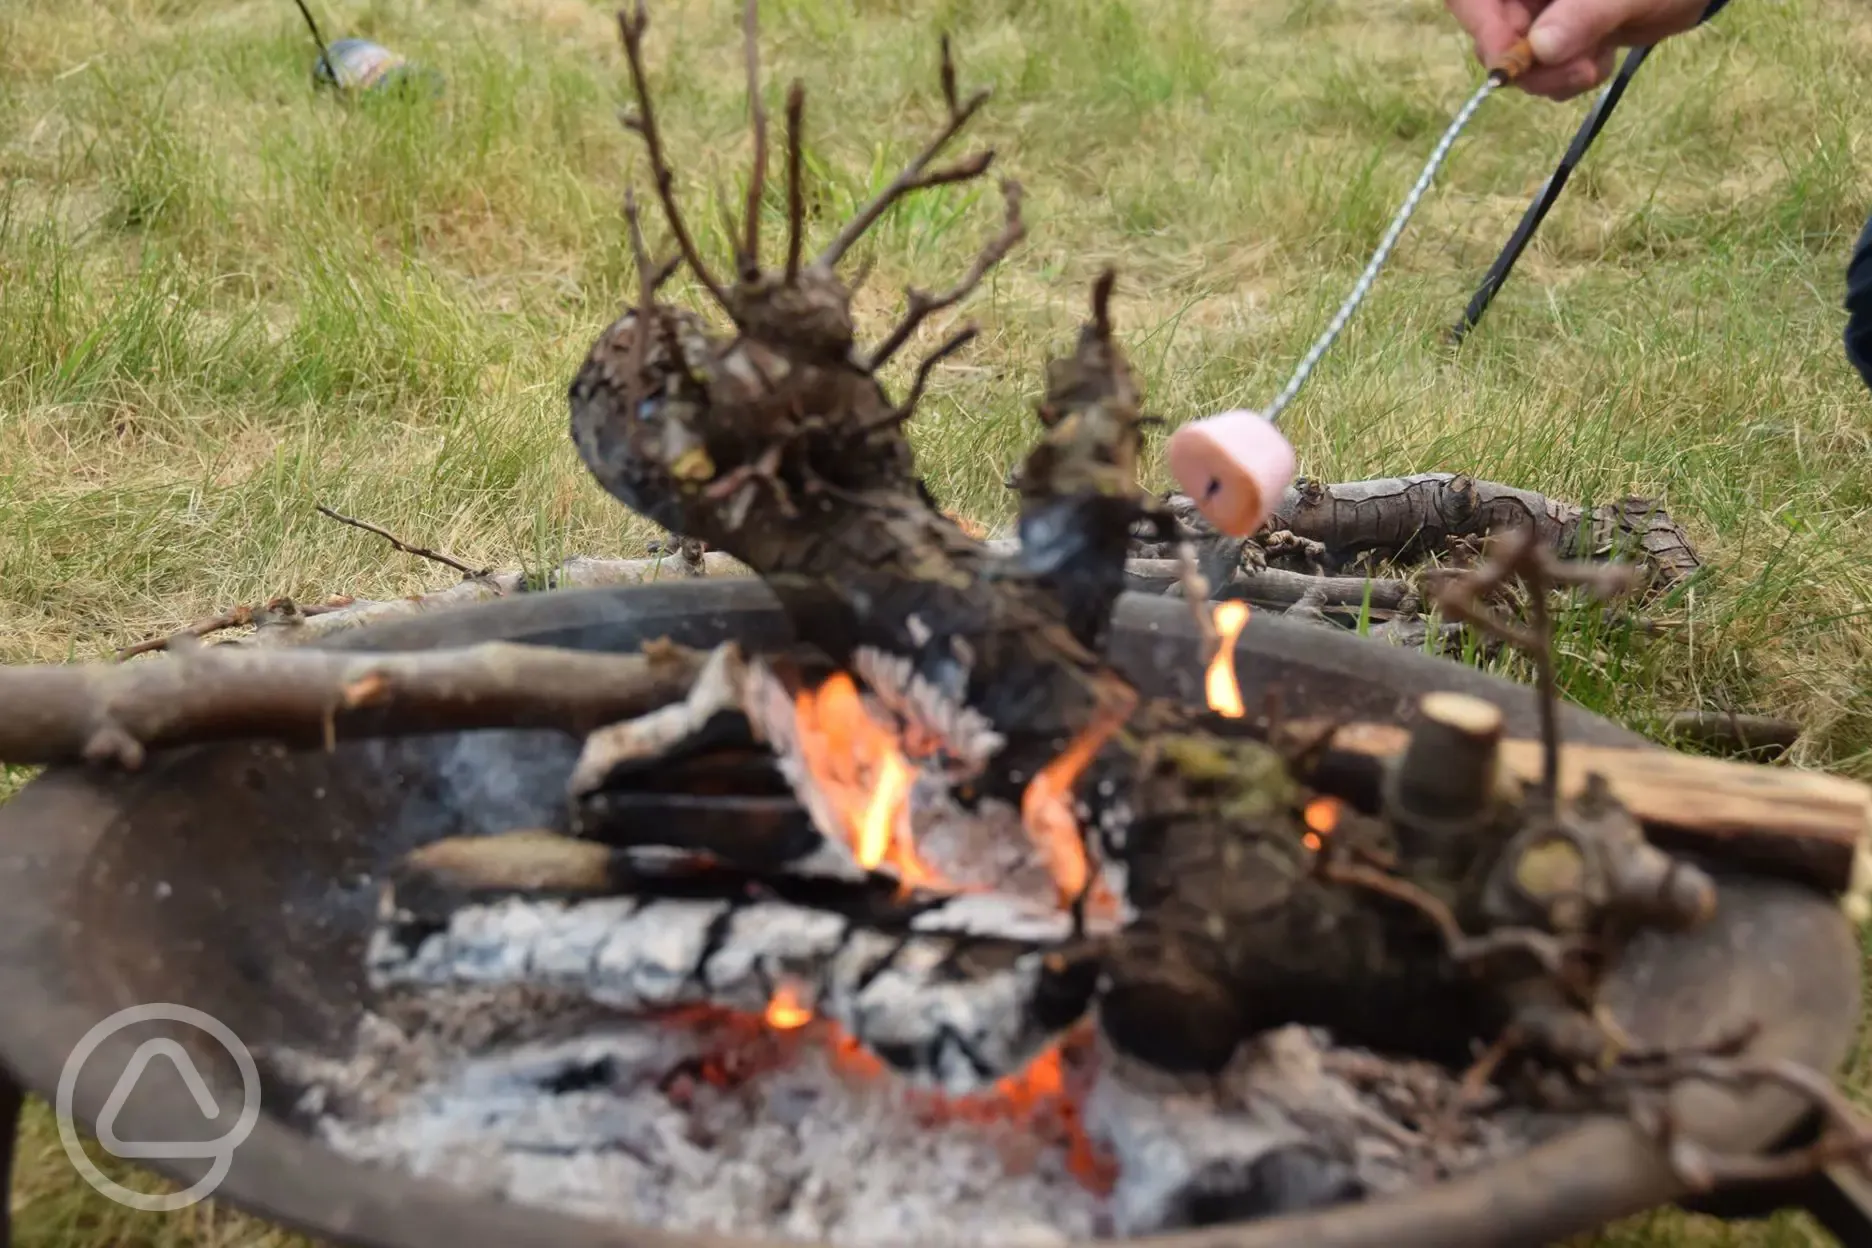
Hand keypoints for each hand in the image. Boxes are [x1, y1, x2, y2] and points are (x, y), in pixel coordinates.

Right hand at [1445, 0, 1709, 98]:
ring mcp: (1535, 12)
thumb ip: (1585, 14)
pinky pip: (1537, 70)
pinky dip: (1564, 79)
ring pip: (1512, 58)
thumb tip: (1541, 48)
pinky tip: (1598, 59)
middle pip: (1490, 30)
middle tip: (1576, 73)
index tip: (1510, 60)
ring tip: (1594, 65)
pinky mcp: (1550, 37)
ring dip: (1550, 77)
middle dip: (1527, 63)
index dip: (1481, 26)